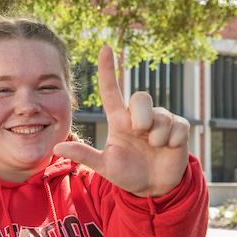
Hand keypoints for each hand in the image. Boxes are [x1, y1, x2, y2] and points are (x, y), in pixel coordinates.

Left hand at [53, 46, 189, 196]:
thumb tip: (57, 146)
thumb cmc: (127, 173)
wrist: (154, 188)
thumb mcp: (105, 166)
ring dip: (157, 137)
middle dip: (142, 116)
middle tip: (141, 134)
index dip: (108, 69)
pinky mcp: (179, 129)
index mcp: (119, 120)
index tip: (105, 48)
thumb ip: (84, 155)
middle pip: (140, 97)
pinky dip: (172, 141)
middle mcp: (139, 116)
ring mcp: (161, 120)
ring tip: (154, 147)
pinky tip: (168, 148)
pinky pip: (178, 126)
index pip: (111, 90)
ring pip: (161, 115)